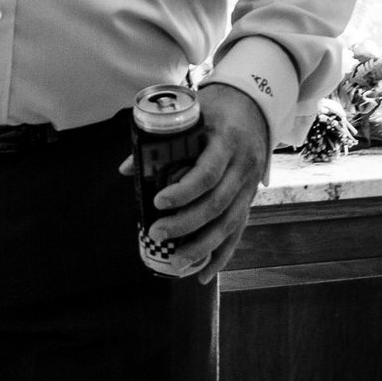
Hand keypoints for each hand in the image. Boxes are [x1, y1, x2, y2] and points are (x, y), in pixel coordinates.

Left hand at [141, 86, 271, 281]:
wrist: (255, 106)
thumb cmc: (216, 109)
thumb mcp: (191, 114)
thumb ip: (160, 140)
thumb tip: (126, 169)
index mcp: (228, 141)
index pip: (208, 173)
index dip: (184, 191)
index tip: (157, 202)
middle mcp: (243, 166)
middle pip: (218, 204)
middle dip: (186, 224)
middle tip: (156, 233)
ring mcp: (250, 185)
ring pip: (230, 223)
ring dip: (202, 247)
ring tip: (175, 263)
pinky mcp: (250, 199)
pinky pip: (238, 232)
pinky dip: (221, 256)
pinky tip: (203, 275)